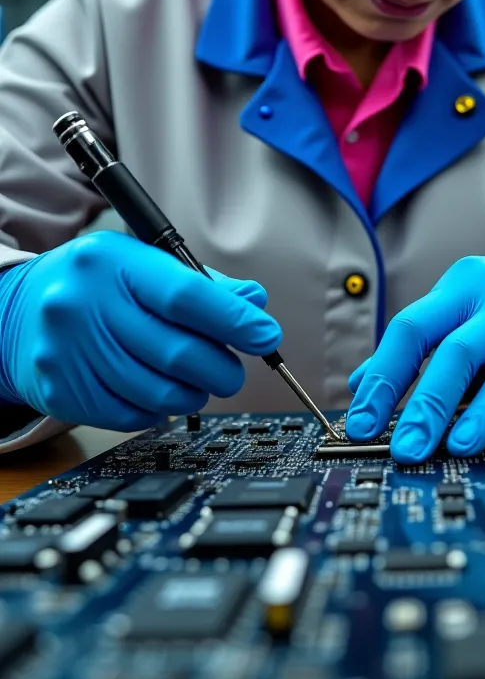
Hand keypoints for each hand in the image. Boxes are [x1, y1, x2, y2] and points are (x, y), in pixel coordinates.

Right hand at [0, 231, 281, 429]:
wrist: (18, 312)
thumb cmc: (96, 285)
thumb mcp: (143, 263)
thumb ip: (201, 283)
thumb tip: (253, 303)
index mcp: (114, 262)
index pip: (186, 295)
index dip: (234, 320)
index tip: (266, 336)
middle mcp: (86, 304)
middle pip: (178, 352)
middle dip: (222, 367)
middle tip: (232, 369)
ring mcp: (69, 351)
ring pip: (159, 392)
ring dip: (195, 393)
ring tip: (197, 381)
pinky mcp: (62, 391)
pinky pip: (132, 416)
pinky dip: (160, 410)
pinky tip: (158, 392)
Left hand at [346, 255, 484, 462]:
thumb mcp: (483, 339)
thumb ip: (431, 356)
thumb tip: (365, 383)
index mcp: (463, 280)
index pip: (406, 327)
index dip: (378, 374)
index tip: (356, 418)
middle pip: (422, 332)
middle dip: (394, 390)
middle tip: (374, 436)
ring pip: (462, 352)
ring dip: (430, 406)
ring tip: (415, 447)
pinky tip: (468, 439)